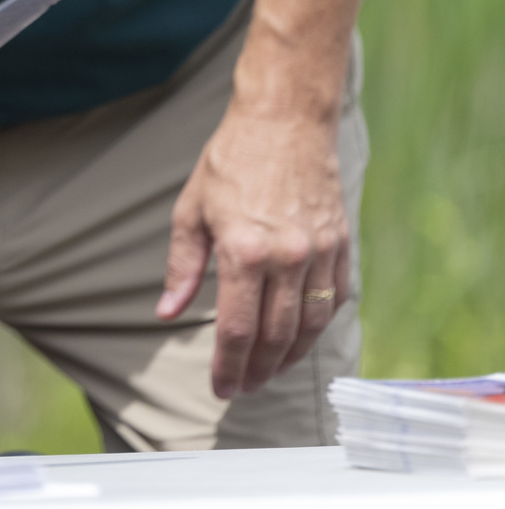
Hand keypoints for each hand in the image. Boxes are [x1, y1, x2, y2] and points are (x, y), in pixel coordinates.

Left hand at [156, 99, 350, 400]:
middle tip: (244, 388)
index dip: (228, 367)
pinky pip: (334, 299)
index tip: (221, 388)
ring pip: (310, 326)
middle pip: (275, 337)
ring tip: (269, 371)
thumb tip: (167, 311)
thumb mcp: (191, 210)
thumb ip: (182, 267)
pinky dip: (318, 326)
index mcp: (244, 251)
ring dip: (289, 357)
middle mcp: (287, 257)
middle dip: (258, 372)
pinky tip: (300, 336)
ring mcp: (319, 252)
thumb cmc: (231, 160)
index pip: (237, 331)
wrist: (284, 120)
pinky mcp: (341, 244)